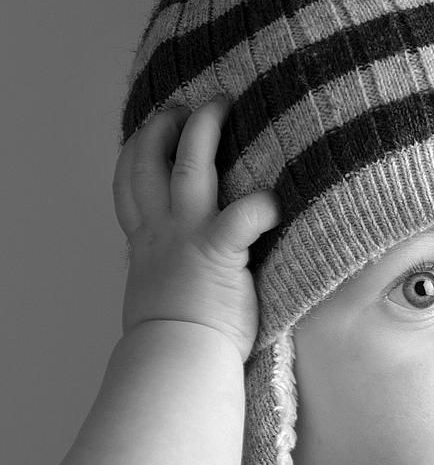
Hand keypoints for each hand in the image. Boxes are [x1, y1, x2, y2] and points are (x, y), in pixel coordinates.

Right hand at [112, 97, 280, 361]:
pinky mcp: (219, 253)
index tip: (147, 130)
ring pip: (191, 169)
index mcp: (145, 242)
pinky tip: (274, 200)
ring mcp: (187, 237)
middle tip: (182, 106)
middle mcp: (161, 232)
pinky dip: (260, 205)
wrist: (176, 359)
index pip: (129, 186)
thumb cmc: (175, 338)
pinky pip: (242, 216)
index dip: (135, 152)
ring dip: (203, 132)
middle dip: (163, 128)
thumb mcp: (156, 292)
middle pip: (150, 163)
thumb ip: (164, 269)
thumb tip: (174, 270)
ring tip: (220, 105)